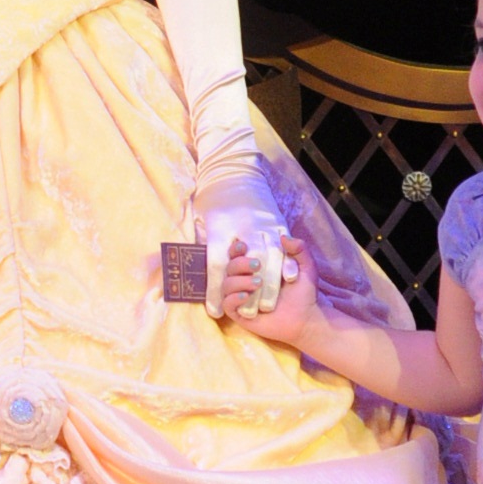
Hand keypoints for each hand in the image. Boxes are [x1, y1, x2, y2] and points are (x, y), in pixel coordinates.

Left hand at [194, 163, 286, 317]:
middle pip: (249, 262)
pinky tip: (290, 278)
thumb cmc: (212, 198)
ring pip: (271, 256)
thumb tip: (192, 271)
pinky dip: (288, 263)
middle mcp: (244, 226)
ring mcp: (264, 223)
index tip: (213, 310)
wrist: (234, 170)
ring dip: (271, 282)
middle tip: (249, 313)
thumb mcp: (198, 219)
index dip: (215, 288)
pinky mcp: (277, 221)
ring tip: (269, 304)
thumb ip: (200, 243)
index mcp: (220, 226)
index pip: (217, 262)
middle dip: (249, 290)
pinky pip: (285, 245)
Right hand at [222, 231, 313, 344]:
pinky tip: (245, 296)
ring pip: (226, 284)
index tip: (244, 246)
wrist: (306, 318)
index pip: (236, 254)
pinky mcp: (240, 314)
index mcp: (255, 267)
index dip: (235, 248)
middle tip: (257, 265)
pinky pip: (227, 304)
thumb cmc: (304, 292)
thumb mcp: (306, 267)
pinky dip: (233, 298)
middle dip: (240, 264)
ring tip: (258, 284)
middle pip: (230, 267)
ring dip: (238, 281)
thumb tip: (283, 237)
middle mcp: (244, 280)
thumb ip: (300, 249)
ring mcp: (240, 297)